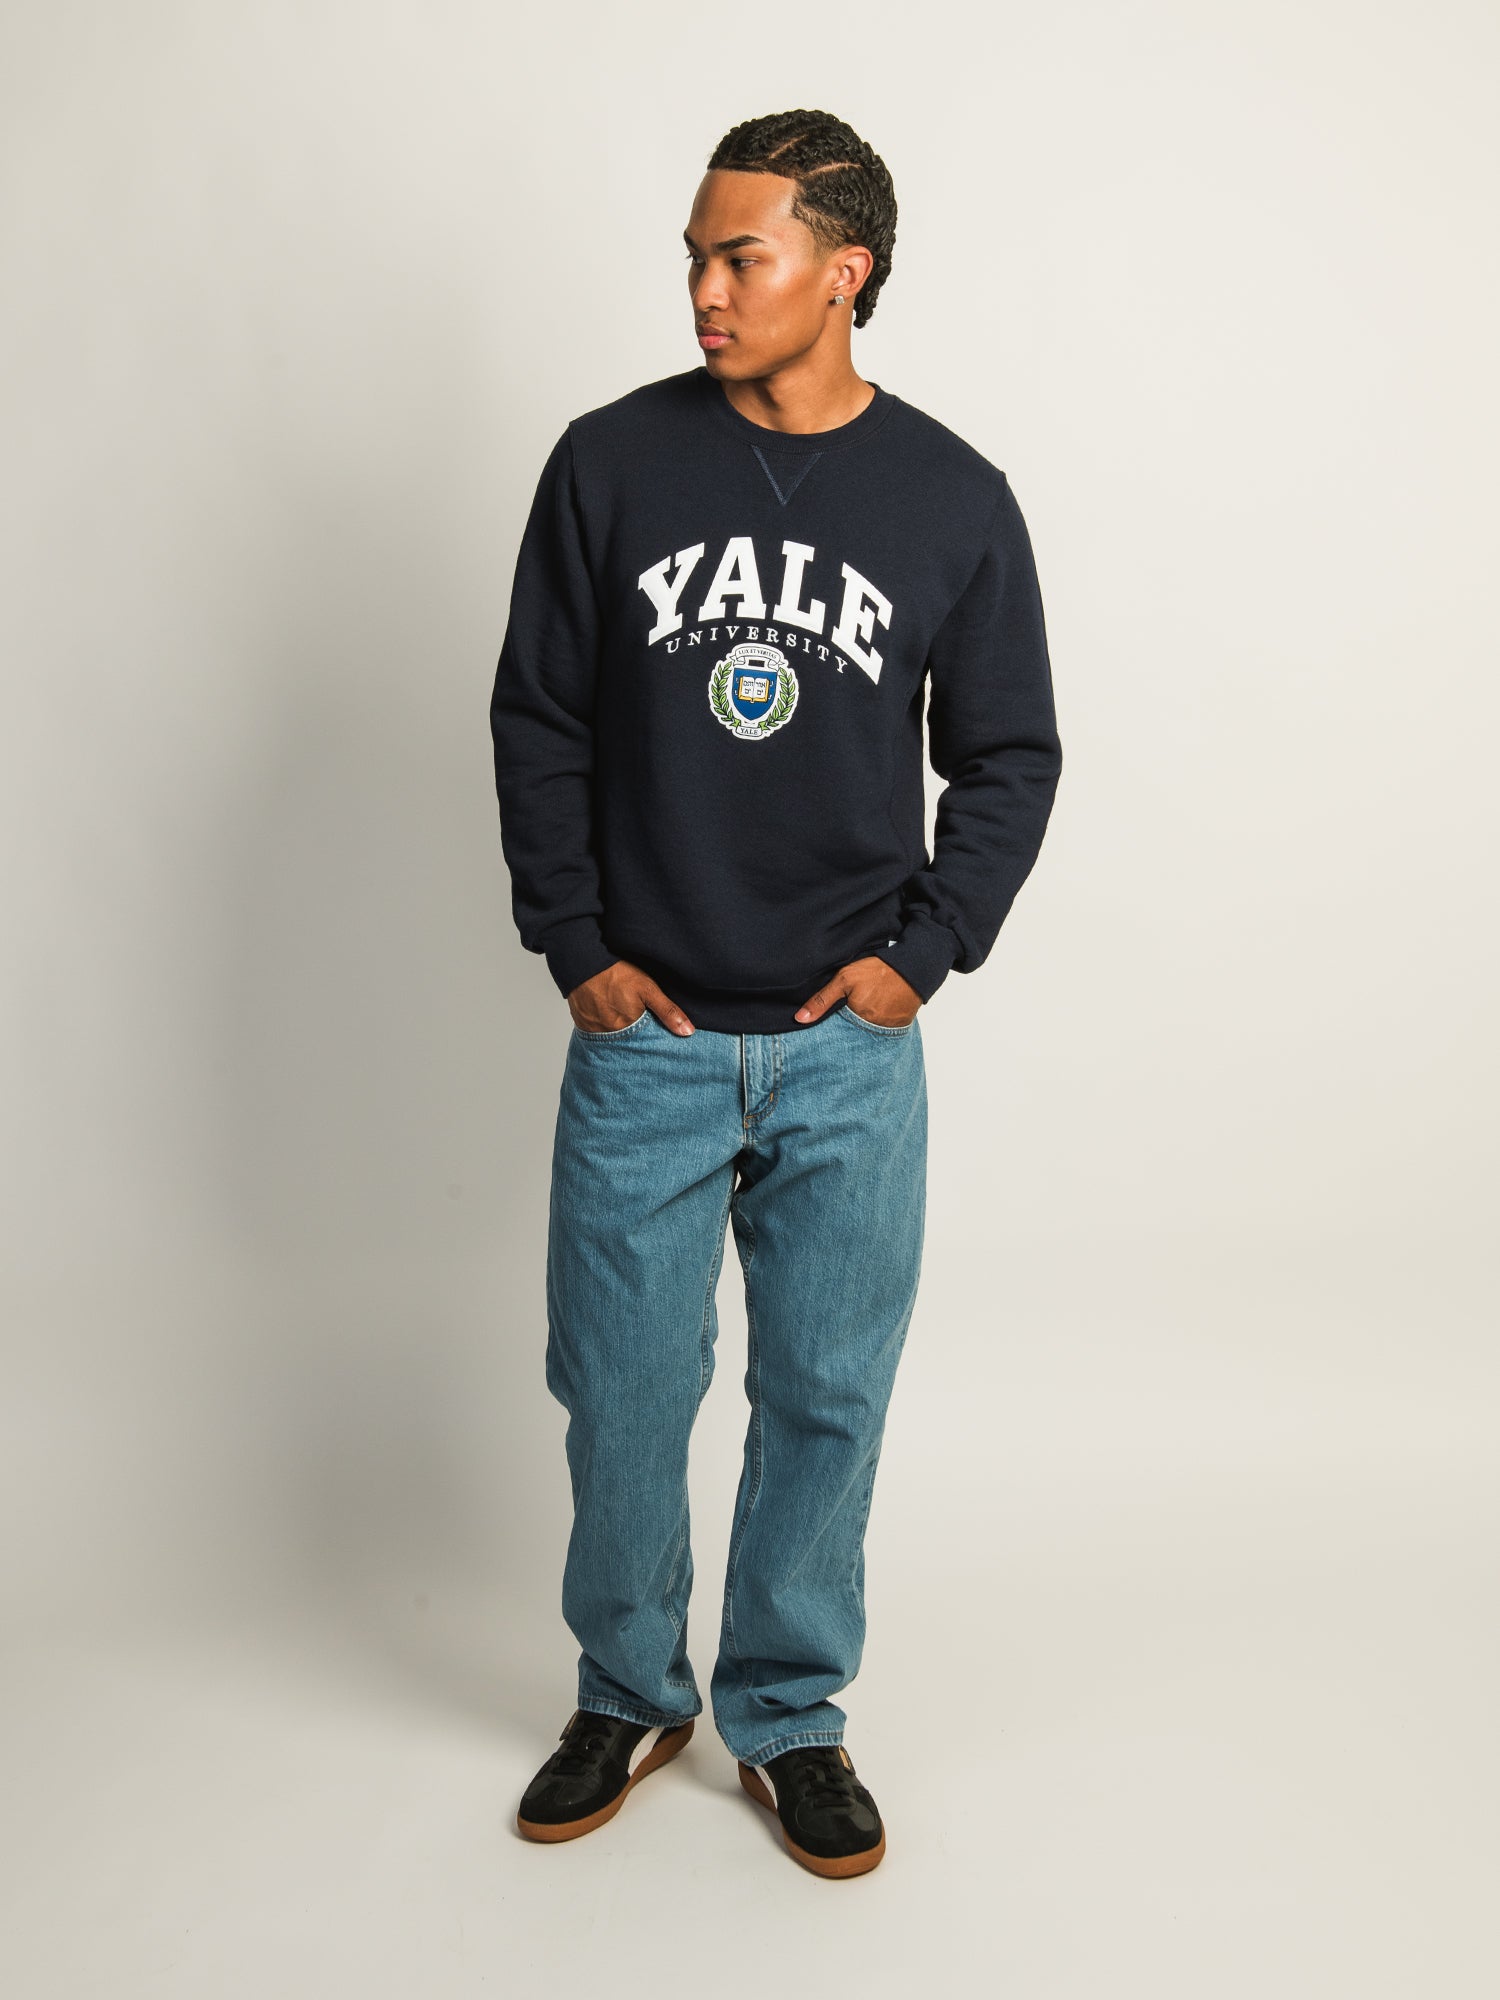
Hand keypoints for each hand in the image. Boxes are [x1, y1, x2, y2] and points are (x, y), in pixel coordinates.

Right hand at [568, 962, 694, 1035]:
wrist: (583, 962)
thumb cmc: (616, 973)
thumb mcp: (648, 989)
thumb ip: (668, 1011)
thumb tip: (688, 1032)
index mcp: (629, 1028)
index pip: (646, 1044)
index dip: (651, 1037)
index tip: (654, 1030)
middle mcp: (610, 1035)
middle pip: (629, 1043)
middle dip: (635, 1036)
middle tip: (635, 1018)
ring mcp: (594, 1031)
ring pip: (612, 1039)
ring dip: (619, 1032)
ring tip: (620, 1015)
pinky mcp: (582, 1025)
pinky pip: (596, 1033)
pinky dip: (603, 1027)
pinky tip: (607, 1014)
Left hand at [794, 956, 921, 1027]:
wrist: (913, 968)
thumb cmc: (877, 970)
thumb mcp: (844, 979)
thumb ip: (822, 999)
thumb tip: (800, 1019)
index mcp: (856, 1018)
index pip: (836, 1033)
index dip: (832, 1028)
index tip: (828, 1026)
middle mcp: (872, 1030)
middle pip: (852, 1036)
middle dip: (846, 1031)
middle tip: (850, 1016)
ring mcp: (887, 1031)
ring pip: (867, 1035)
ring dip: (863, 1029)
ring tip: (865, 1013)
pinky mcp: (899, 1029)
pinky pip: (884, 1034)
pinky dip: (878, 1027)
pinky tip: (878, 1013)